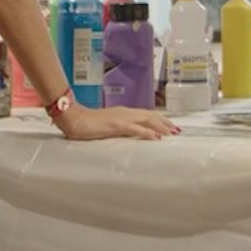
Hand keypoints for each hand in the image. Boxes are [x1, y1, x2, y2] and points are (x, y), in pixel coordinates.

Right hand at [55, 105, 177, 140]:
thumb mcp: (107, 126)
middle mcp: (125, 113)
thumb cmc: (87, 124)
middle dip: (165, 122)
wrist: (73, 119)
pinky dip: (147, 132)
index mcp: (123, 113)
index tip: (170, 126)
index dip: (159, 120)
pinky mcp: (115, 125)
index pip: (146, 114)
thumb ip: (118, 129)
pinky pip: (134, 128)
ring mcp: (121, 118)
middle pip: (150, 116)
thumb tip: (128, 135)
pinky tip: (155, 137)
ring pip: (146, 120)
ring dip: (161, 126)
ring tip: (172, 133)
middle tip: (177, 130)